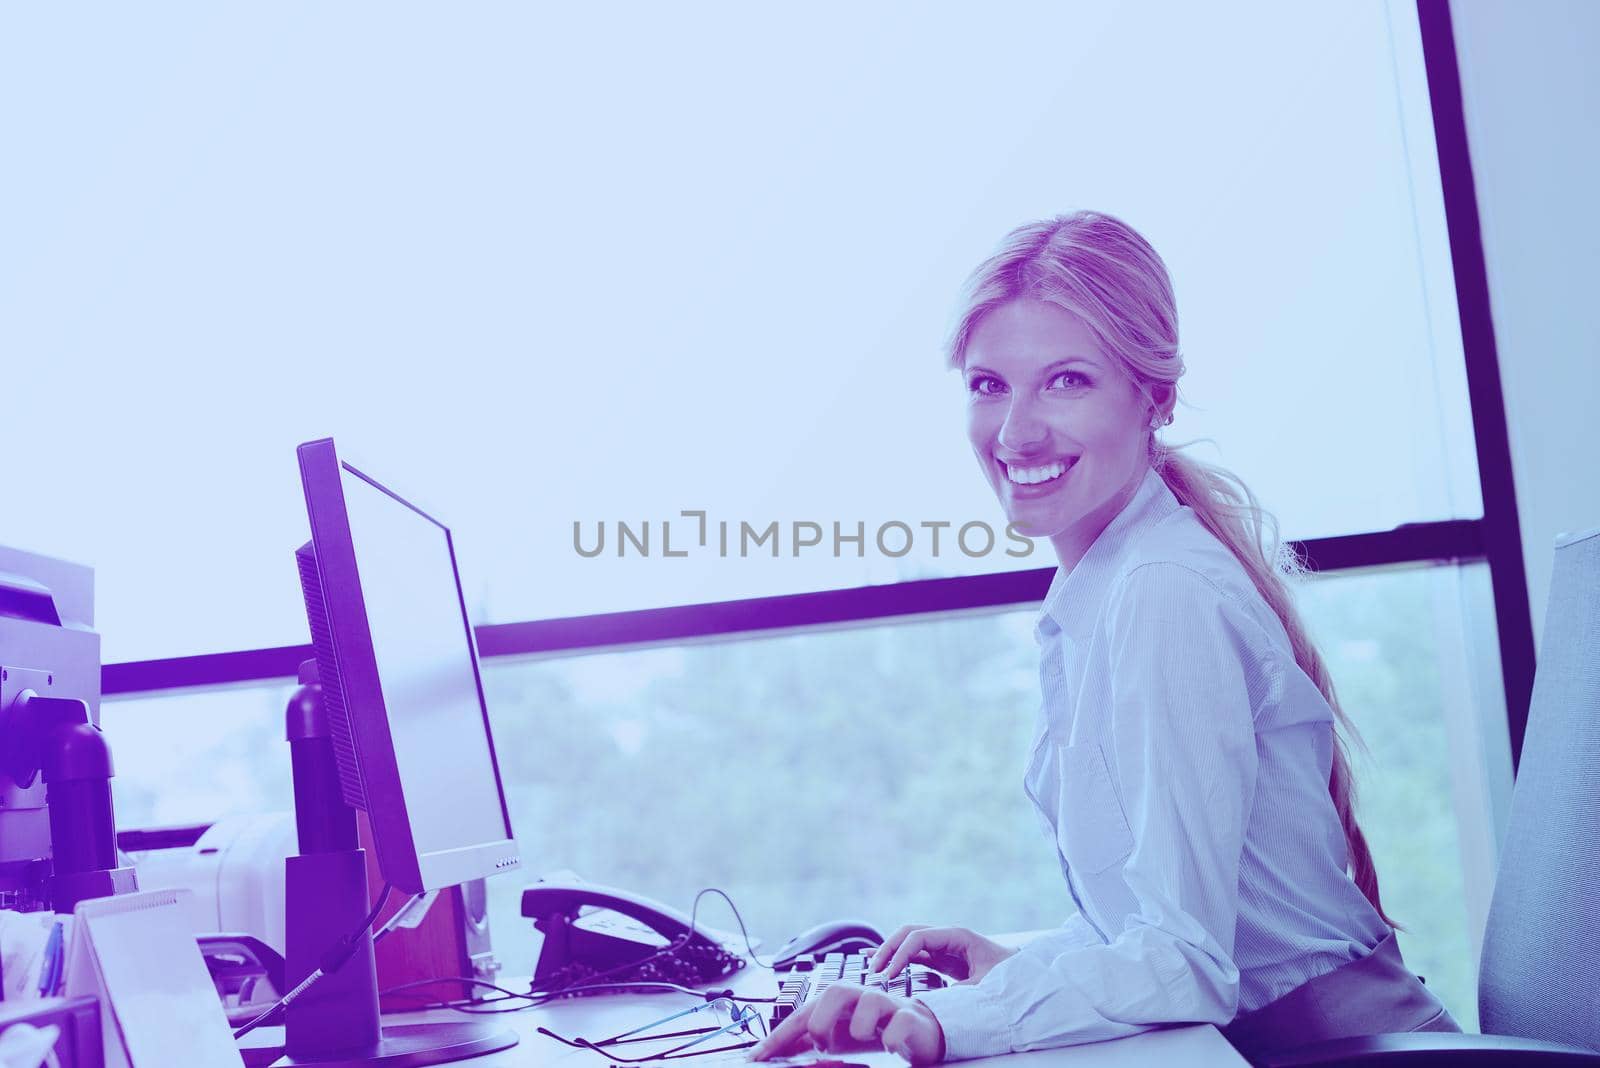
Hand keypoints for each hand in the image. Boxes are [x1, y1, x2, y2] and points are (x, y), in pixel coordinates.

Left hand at [747, 983, 943, 1063]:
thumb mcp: (839, 1039)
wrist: (917, 1031)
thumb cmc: (874, 1031)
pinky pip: (898, 1023)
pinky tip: (888, 1045)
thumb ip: (813, 1043)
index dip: (779, 1035)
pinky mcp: (909, 1017)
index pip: (803, 1014)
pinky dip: (890, 1037)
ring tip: (865, 1038)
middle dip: (822, 1019)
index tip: (757, 1057)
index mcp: (838, 1002)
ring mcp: (887, 1004)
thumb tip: (780, 1054)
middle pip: (835, 990)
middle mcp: (860, 996)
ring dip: (861, 1026)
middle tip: (823, 1042)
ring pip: (870, 1001)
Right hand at [870, 924, 1017, 984]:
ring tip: (871, 967)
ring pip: (909, 942)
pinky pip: (914, 954)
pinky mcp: (943, 959)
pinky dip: (897, 958)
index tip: (889, 976)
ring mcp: (944, 947)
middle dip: (889, 949)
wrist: (1026, 976)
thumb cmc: (1009, 978)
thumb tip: (930, 1002)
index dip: (900, 955)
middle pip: (909, 933)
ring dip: (890, 953)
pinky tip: (880, 962)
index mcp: (958, 936)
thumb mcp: (985, 987)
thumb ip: (958, 991)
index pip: (919, 938)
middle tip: (874, 971)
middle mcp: (948, 937)